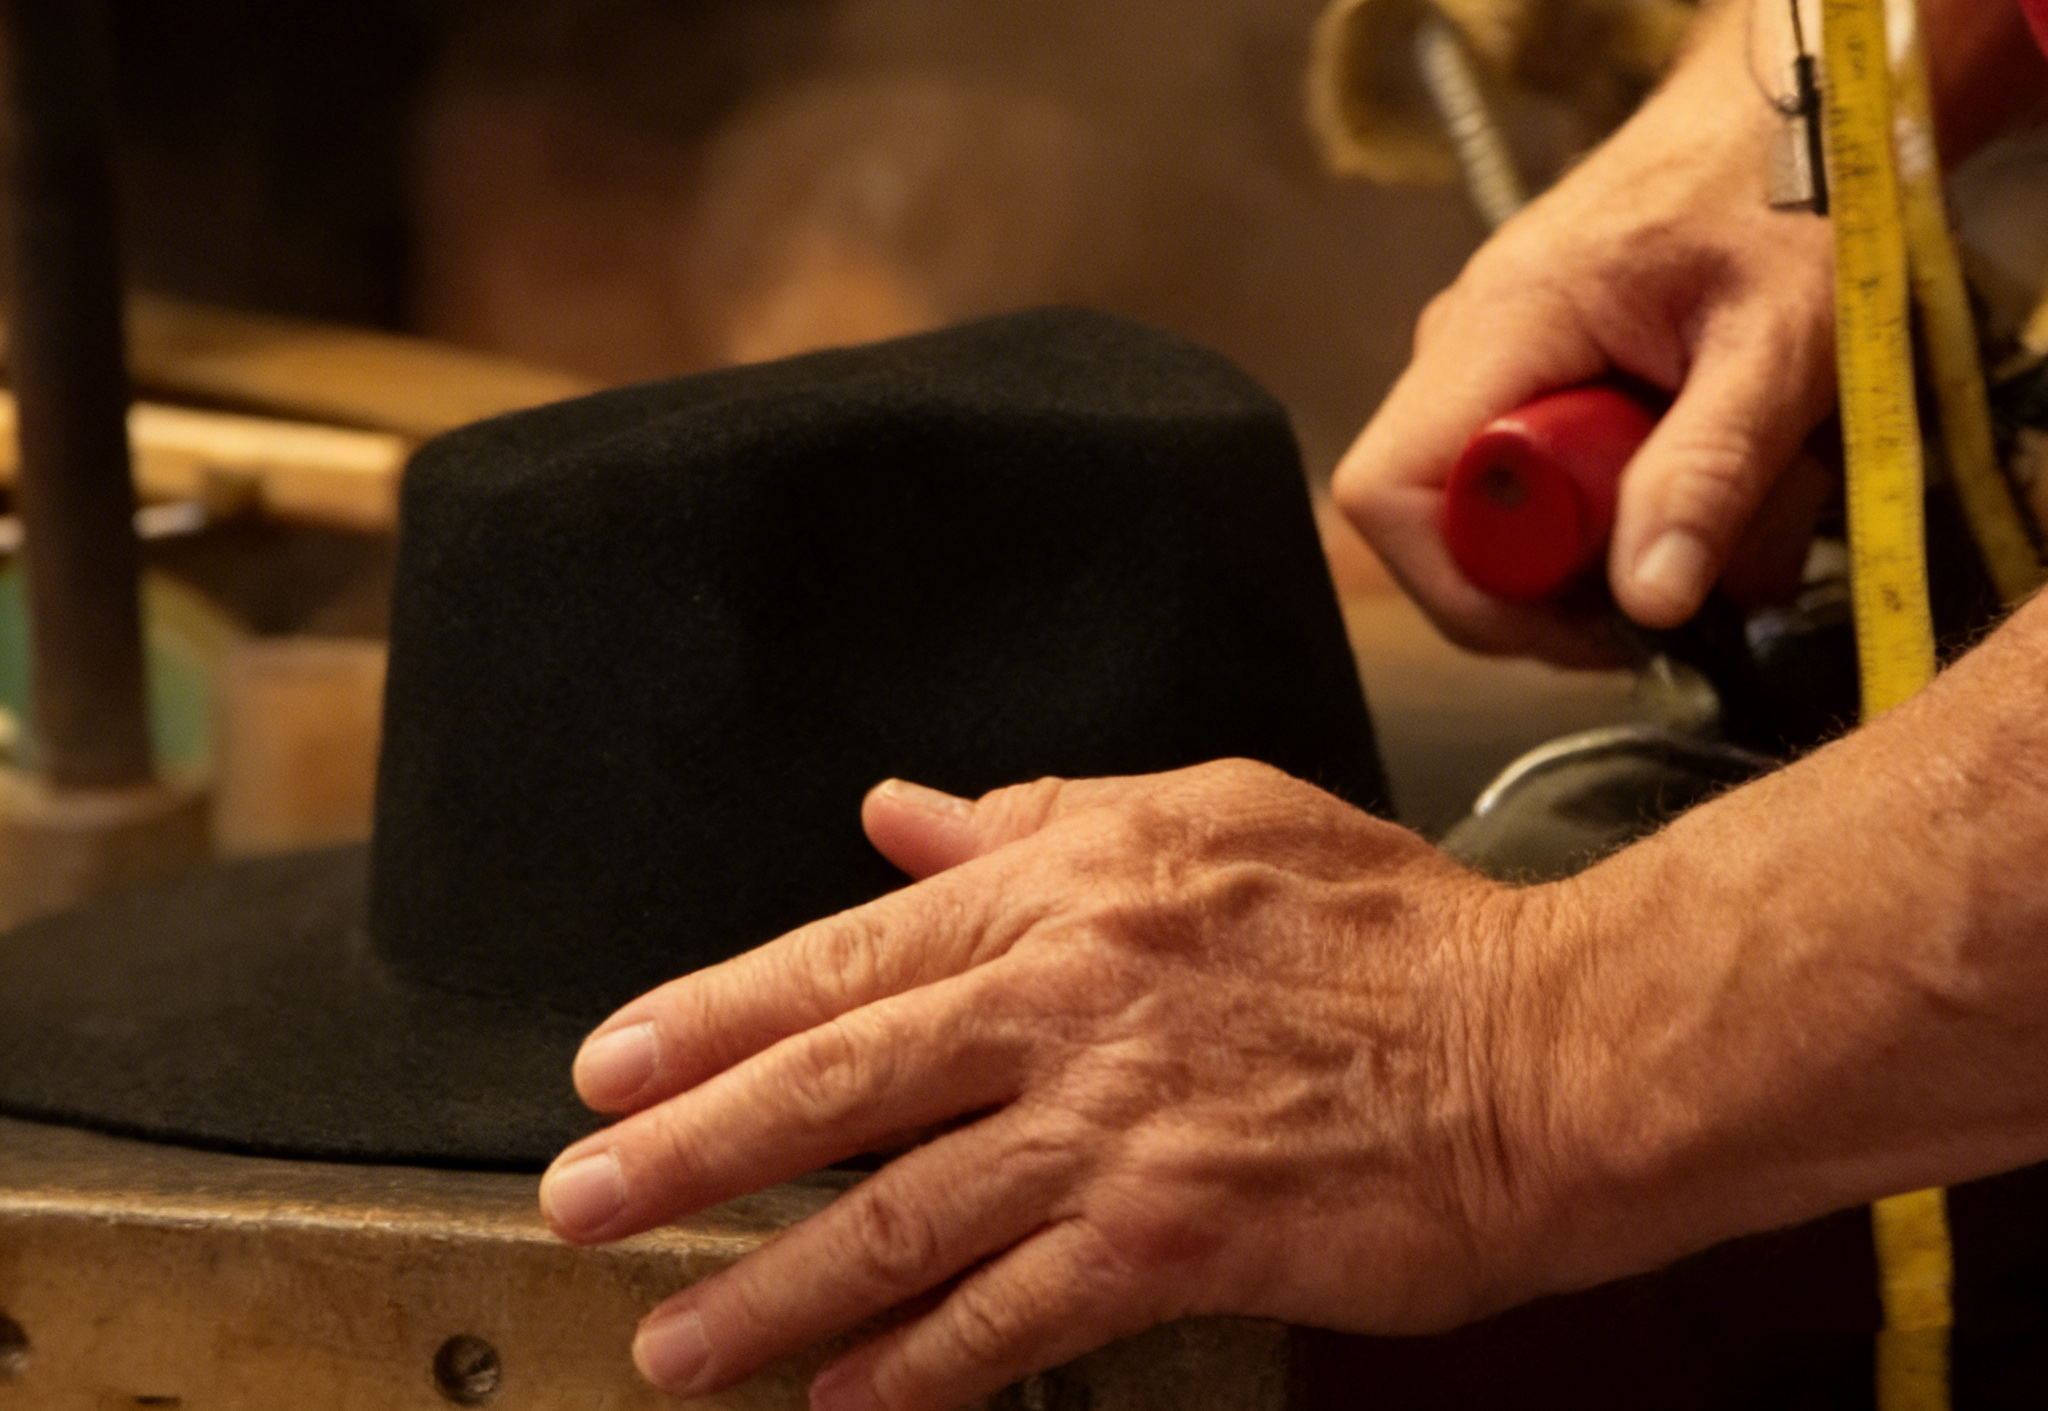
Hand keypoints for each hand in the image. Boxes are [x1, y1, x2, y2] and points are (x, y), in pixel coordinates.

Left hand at [541, 763, 1560, 1410]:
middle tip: (583, 1196)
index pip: (851, 950)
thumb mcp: (1212, 813)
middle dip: (692, 1147)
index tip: (614, 1061)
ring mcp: (1119, 1125)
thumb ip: (1040, 818)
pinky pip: (1012, 1317)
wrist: (1540, 1042)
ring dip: (773, 1288)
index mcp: (1073, 884)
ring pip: (900, 1215)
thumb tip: (901, 821)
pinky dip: (917, 1366)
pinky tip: (845, 1398)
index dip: (717, 1011)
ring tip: (675, 1341)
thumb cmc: (1387, 924)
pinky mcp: (1176, 1240)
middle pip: (841, 1078)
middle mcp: (1073, 999)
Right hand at [1333, 0, 1836, 663]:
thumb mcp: (1781, 341)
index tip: (1591, 617)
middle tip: (1712, 552)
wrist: (1796, 99)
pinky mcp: (1542, 372)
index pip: (1387, 493)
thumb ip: (1710, 472)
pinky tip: (1727, 449)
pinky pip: (1565, 480)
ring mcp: (1498, 359)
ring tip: (1755, 478)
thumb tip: (1646, 606)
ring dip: (1643, 533)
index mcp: (1499, 325)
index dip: (1469, 585)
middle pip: (1462, 527)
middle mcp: (1468, 345)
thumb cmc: (1790, 186)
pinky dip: (1651, 495)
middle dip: (1590, 575)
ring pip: (1529, 515)